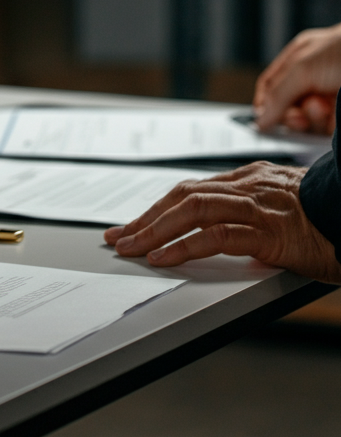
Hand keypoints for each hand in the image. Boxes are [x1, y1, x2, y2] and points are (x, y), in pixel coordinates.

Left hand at [103, 161, 340, 282]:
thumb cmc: (331, 222)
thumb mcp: (285, 213)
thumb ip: (253, 218)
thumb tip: (225, 236)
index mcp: (251, 179)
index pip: (191, 190)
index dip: (158, 208)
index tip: (134, 225)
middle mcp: (250, 186)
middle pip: (183, 196)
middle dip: (146, 218)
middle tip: (118, 237)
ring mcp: (259, 207)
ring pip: (191, 210)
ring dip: (154, 231)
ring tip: (131, 249)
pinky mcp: (271, 232)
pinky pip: (215, 236)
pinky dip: (184, 246)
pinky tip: (163, 257)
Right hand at [253, 24, 340, 132]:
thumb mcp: (301, 68)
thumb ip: (278, 93)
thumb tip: (260, 119)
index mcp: (300, 59)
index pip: (272, 85)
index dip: (265, 103)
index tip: (263, 122)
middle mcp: (316, 78)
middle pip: (290, 106)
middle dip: (291, 115)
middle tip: (298, 118)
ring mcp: (334, 96)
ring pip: (310, 120)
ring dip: (312, 119)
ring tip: (322, 109)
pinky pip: (329, 128)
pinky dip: (327, 127)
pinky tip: (333, 118)